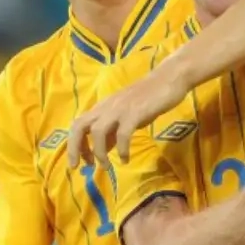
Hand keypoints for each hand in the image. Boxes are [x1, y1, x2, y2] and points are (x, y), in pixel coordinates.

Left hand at [68, 61, 188, 167]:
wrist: (169, 78)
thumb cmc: (149, 97)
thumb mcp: (126, 114)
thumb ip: (112, 130)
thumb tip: (103, 149)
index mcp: (103, 107)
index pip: (78, 124)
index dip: (75, 145)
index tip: (82, 162)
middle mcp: (106, 107)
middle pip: (80, 126)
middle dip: (76, 148)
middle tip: (83, 167)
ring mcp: (120, 109)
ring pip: (98, 131)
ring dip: (99, 152)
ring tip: (106, 166)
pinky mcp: (135, 113)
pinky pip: (122, 134)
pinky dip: (122, 149)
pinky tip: (126, 159)